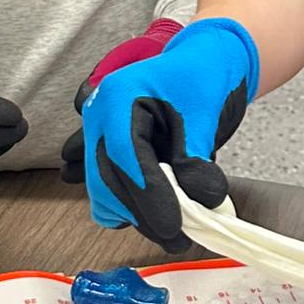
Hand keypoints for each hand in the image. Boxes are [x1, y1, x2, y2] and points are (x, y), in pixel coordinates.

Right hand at [81, 17, 258, 252]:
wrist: (203, 64)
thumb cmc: (203, 77)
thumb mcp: (204, 113)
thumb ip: (196, 158)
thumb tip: (200, 200)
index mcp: (118, 95)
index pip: (122, 154)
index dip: (147, 193)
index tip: (173, 224)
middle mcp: (99, 116)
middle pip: (106, 178)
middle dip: (142, 213)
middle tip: (180, 238)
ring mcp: (99, 136)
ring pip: (102, 192)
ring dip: (135, 215)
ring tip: (175, 228)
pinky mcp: (107, 155)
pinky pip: (105, 193)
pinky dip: (128, 208)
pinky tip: (157, 210)